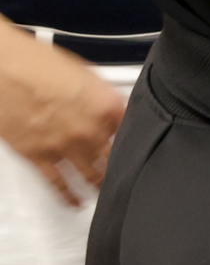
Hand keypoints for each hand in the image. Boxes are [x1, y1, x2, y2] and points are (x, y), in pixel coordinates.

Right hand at [0, 31, 125, 205]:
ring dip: (101, 187)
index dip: (137, 144)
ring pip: (91, 175)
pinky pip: (58, 183)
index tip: (141, 152)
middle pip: (116, 159)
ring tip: (108, 195)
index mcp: (108, 107)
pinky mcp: (39, 157)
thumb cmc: (37, 63)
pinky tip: (75, 202)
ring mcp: (65, 146)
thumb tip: (113, 110)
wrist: (2, 67)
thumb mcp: (86, 75)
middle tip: (129, 179)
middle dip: (122, 170)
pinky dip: (68, 196)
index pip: (133, 133)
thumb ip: (103, 98)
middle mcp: (91, 130)